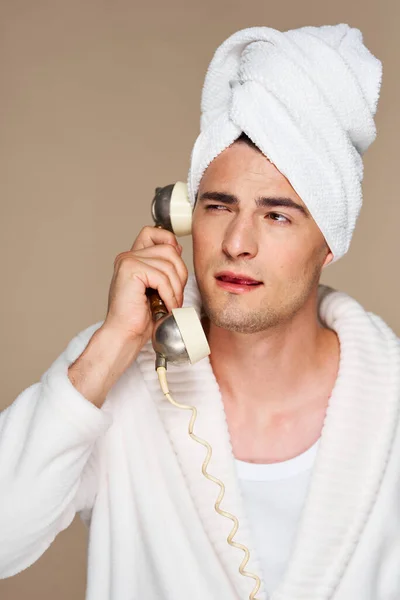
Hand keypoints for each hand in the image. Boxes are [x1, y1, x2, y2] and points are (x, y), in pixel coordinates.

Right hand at [103, 226, 187, 346]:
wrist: (125, 335)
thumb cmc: (140, 317)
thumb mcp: (157, 288)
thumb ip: (164, 267)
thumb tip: (178, 249)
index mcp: (133, 258)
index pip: (154, 232)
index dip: (170, 243)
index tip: (174, 268)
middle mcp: (128, 256)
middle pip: (169, 249)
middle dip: (180, 274)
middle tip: (175, 296)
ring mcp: (128, 261)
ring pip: (169, 264)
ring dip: (176, 288)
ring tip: (171, 304)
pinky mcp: (130, 270)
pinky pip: (162, 277)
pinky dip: (170, 294)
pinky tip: (166, 306)